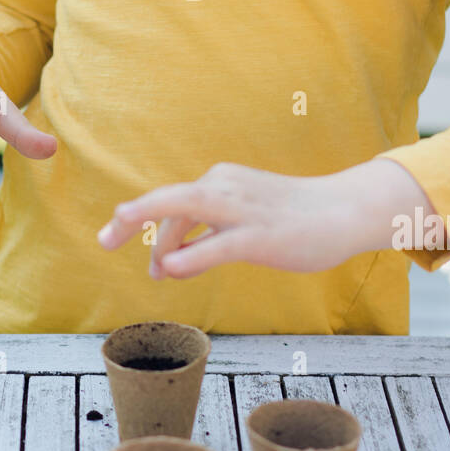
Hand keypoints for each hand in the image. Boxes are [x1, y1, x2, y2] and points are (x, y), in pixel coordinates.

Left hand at [97, 162, 358, 279]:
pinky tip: (171, 269)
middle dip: (132, 217)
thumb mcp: (244, 219)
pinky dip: (191, 255)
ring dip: (157, 235)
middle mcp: (226, 187)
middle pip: (168, 198)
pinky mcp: (261, 236)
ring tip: (139, 262)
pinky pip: (218, 244)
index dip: (140, 218)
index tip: (112, 234)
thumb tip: (170, 262)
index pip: (171, 199)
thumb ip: (208, 235)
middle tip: (104, 240)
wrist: (345, 209)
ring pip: (188, 210)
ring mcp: (244, 210)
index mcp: (221, 181)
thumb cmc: (294, 217)